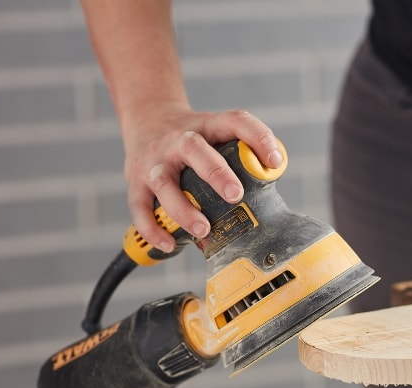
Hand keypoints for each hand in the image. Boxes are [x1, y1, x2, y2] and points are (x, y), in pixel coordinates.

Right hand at [122, 102, 283, 252]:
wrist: (147, 119)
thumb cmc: (191, 137)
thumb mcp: (217, 133)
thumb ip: (242, 155)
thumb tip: (270, 190)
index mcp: (207, 126)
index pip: (235, 122)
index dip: (258, 138)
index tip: (275, 162)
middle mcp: (178, 140)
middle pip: (195, 150)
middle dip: (216, 174)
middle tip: (235, 195)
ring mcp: (155, 161)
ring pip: (164, 183)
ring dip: (183, 209)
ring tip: (203, 229)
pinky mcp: (135, 181)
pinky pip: (140, 207)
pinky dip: (153, 228)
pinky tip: (170, 245)